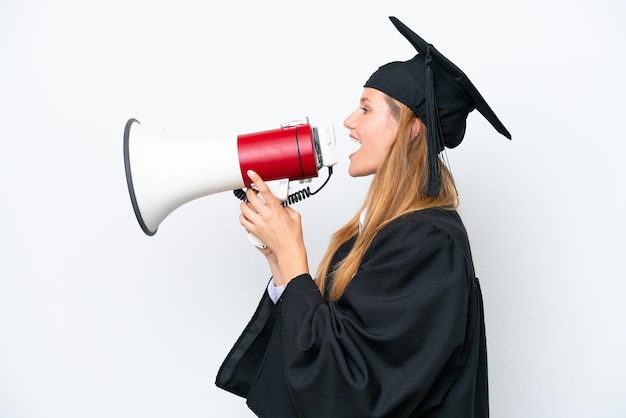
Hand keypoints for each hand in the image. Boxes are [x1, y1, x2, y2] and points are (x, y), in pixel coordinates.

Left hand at [239, 170, 308, 285]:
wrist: (288, 250)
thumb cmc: (292, 237)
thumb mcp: (295, 217)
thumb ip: (288, 208)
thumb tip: (282, 206)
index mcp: (276, 210)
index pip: (264, 190)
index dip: (256, 180)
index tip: (251, 174)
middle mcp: (265, 215)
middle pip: (251, 197)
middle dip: (250, 191)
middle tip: (252, 191)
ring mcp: (258, 223)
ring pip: (244, 208)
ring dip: (245, 203)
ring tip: (248, 203)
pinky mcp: (254, 231)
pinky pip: (243, 221)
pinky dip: (242, 216)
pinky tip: (245, 215)